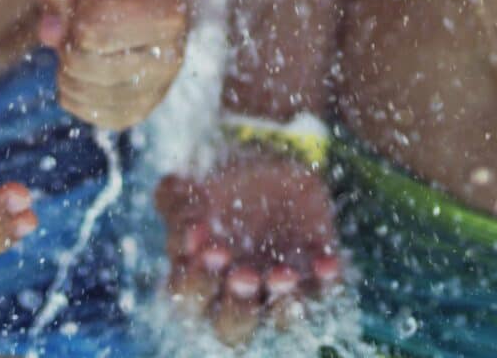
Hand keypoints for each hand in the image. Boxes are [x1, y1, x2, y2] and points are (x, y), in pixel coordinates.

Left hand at [37, 0, 187, 128]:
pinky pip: (84, 111)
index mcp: (166, 15)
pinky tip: (89, 67)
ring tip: (89, 44)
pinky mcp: (137, 113)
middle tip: (84, 24)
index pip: (90, 28)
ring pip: (78, 91)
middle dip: (68, 41)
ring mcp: (155, 91)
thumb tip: (47, 35)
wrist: (157, 3)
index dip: (79, 10)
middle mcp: (169, 59)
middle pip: (80, 63)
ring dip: (67, 65)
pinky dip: (74, 89)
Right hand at [157, 152, 342, 346]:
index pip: (186, 298)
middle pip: (231, 327)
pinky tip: (326, 262)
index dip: (193, 279)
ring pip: (279, 319)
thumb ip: (175, 196)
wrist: (270, 169)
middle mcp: (236, 297)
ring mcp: (277, 294)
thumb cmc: (224, 185)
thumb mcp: (197, 185)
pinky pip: (324, 292)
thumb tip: (171, 188)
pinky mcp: (315, 282)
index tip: (202, 243)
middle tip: (244, 275)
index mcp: (199, 279)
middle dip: (237, 306)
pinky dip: (325, 280)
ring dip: (282, 304)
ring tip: (284, 274)